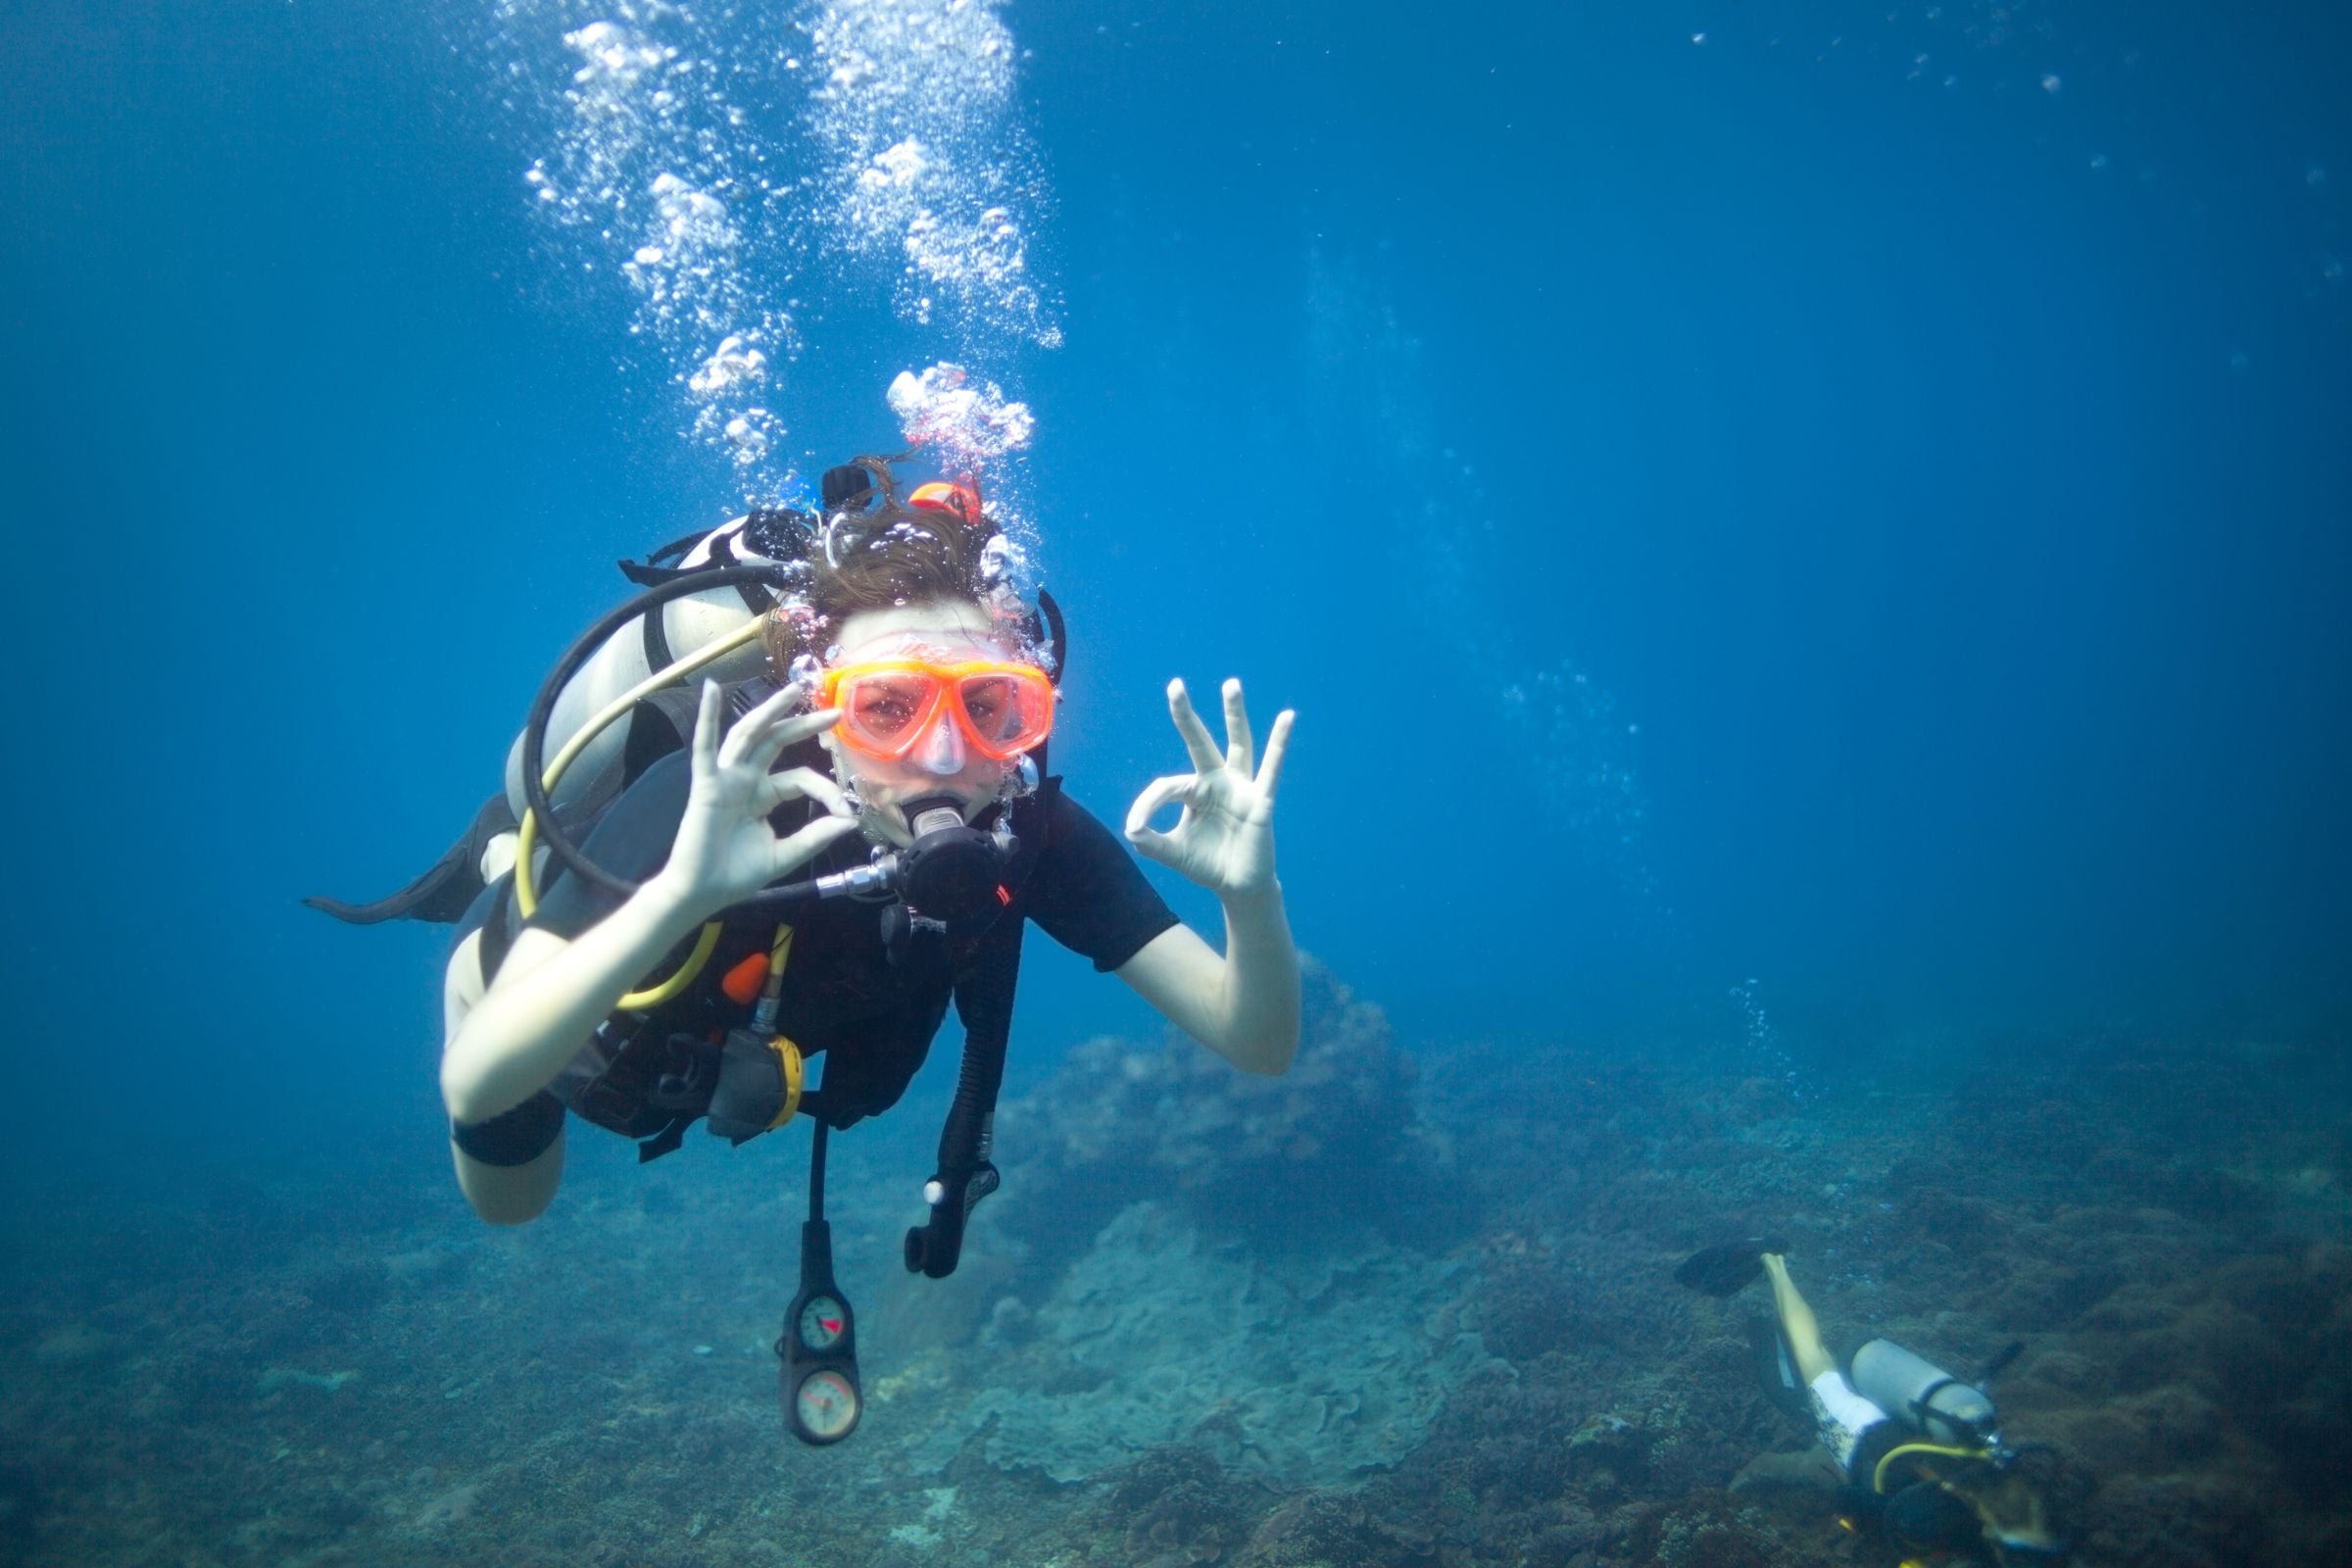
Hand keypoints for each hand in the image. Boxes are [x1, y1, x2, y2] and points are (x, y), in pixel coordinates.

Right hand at [657, 681, 860, 914]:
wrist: (703, 893)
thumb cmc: (736, 874)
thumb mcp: (786, 854)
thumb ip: (815, 836)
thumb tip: (850, 820)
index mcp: (763, 795)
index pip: (801, 779)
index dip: (826, 791)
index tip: (848, 811)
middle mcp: (745, 780)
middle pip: (777, 742)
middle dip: (805, 725)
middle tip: (834, 712)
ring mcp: (725, 778)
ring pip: (749, 735)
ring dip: (770, 710)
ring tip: (793, 689)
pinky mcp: (706, 784)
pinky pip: (704, 747)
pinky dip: (706, 717)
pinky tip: (711, 691)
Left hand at [1125, 677, 1293, 901]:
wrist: (1237, 887)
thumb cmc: (1208, 864)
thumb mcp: (1174, 852)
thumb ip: (1151, 842)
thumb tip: (1131, 828)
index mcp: (1194, 792)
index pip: (1167, 786)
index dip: (1147, 804)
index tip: (1136, 826)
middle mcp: (1217, 782)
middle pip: (1199, 743)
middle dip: (1186, 716)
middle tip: (1174, 684)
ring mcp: (1240, 788)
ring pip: (1238, 744)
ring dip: (1234, 715)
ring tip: (1230, 685)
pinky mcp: (1260, 801)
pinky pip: (1271, 769)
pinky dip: (1280, 743)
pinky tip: (1287, 718)